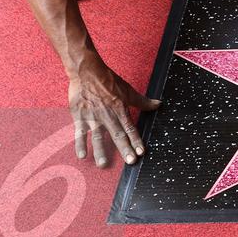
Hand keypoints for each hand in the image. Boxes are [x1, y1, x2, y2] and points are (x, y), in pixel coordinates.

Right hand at [67, 51, 159, 166]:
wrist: (87, 72)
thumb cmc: (108, 81)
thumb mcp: (128, 91)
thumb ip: (143, 101)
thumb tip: (158, 105)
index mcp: (120, 110)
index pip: (131, 128)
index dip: (136, 140)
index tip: (141, 152)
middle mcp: (107, 115)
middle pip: (117, 135)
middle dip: (124, 149)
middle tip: (130, 162)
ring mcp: (93, 117)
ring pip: (98, 137)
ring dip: (101, 151)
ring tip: (104, 165)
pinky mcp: (79, 117)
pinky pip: (79, 133)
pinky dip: (80, 144)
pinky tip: (82, 155)